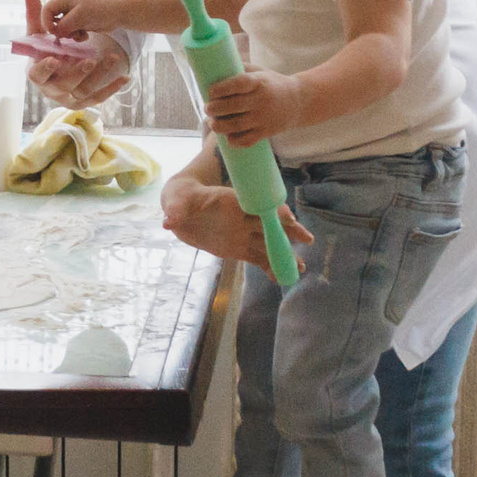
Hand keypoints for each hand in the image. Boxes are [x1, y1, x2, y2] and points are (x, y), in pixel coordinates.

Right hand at [23, 0, 130, 103]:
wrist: (59, 72)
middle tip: (90, 59)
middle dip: (78, 72)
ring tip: (112, 57)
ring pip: (84, 90)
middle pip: (64, 84)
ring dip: (99, 75)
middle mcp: (51, 89)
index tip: (55, 59)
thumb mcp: (39, 34)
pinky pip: (98, 97)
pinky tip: (125, 78)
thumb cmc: (46, 51)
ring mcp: (68, 97)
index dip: (45, 69)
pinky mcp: (83, 101)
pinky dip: (111, 88)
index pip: (37, 74)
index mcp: (36, 73)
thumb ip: (34, 14)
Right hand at [40, 0, 129, 37]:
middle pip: (52, 20)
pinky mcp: (81, 23)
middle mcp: (67, 6)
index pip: (47, 9)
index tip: (53, 32)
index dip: (46, 21)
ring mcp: (74, 15)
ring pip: (62, 29)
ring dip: (69, 35)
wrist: (119, 13)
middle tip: (69, 35)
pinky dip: (77, 36)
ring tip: (80, 35)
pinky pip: (72, 33)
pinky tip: (86, 35)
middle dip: (59, 30)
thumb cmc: (100, 10)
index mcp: (65, 0)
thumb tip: (54, 33)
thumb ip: (64, 25)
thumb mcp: (80, 17)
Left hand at [160, 178, 312, 270]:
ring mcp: (242, 234)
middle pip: (270, 224)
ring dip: (283, 255)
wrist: (182, 207)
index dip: (273, 210)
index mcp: (233, 202)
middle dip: (289, 231)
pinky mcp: (238, 249)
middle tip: (307, 239)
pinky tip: (278, 279)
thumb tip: (169, 220)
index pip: (258, 205)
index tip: (288, 217)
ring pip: (267, 244)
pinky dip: (268, 268)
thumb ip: (175, 210)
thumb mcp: (176, 200)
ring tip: (300, 270)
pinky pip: (257, 259)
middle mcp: (242, 218)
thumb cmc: (182, 196)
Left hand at [206, 70, 308, 148]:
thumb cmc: (272, 84)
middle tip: (207, 108)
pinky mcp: (266, 132)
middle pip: (233, 106)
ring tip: (212, 123)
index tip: (210, 91)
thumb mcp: (260, 72)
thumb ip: (241, 70)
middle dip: (214, 108)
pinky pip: (246, 140)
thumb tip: (215, 68)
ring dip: (219, 126)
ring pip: (236, 125)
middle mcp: (262, 100)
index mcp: (259, 82)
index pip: (238, 84)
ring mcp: (264, 118)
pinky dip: (234, 141)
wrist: (298, 102)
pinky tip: (227, 136)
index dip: (221, 88)